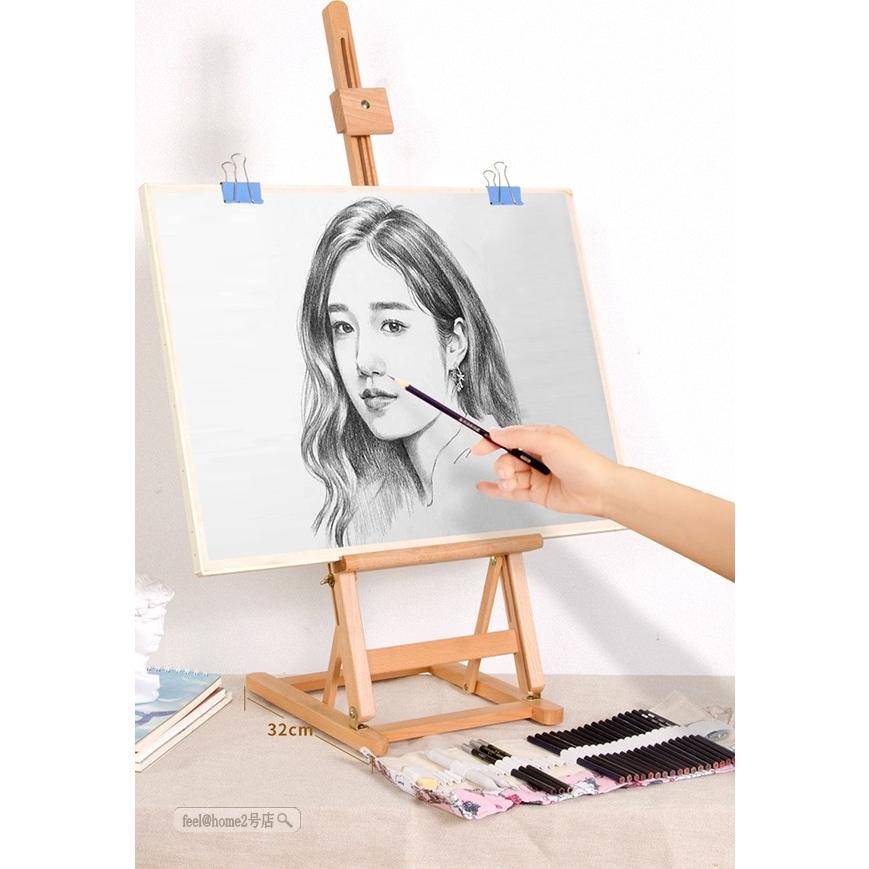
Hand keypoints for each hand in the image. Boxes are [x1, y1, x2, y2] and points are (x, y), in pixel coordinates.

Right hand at [471, 425, 618, 516]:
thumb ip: (519, 437)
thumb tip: (496, 433)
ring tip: (510, 484)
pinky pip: (512, 491)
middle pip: (507, 458)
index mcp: (541, 438)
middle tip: (506, 473)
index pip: (510, 437)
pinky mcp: (537, 493)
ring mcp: (536, 475)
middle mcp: (537, 455)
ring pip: (509, 475)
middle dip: (501, 466)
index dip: (492, 442)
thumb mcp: (549, 441)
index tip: (478, 449)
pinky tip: (484, 487)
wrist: (598, 490)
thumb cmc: (582, 462)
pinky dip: (497, 489)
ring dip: (503, 479)